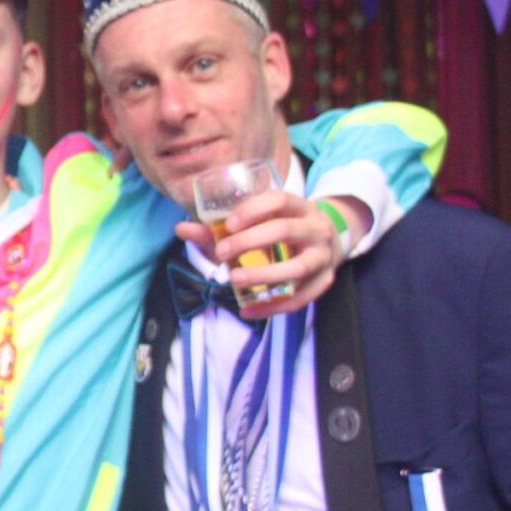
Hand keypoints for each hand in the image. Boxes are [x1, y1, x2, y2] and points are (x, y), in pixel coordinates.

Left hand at [173, 191, 367, 319]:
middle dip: (250, 241)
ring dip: (263, 275)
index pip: (279, 200)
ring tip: (234, 279)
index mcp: (299, 206)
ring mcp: (323, 256)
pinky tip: (248, 310)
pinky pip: (299, 299)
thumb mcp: (262, 222)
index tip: (227, 225)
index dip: (252, 210)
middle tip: (221, 253)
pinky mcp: (324, 282)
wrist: (328, 242)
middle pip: (285, 230)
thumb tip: (181, 228)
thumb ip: (220, 227)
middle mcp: (316, 228)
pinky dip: (272, 307)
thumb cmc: (284, 228)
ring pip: (296, 267)